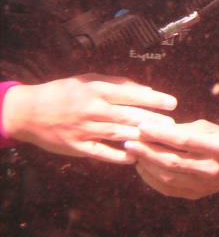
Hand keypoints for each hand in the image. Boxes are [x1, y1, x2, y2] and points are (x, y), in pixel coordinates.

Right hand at [2, 74, 176, 163]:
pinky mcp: (77, 147)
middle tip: (173, 124)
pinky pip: (103, 153)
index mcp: (96, 90)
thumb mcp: (88, 80)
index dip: (154, 99)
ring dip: (142, 138)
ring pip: (119, 134)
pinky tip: (136, 157)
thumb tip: (146, 90)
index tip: (172, 103)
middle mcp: (92, 110)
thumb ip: (118, 84)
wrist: (27, 111)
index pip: (131, 94)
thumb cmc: (63, 92)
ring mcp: (85, 130)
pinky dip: (120, 156)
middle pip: (129, 116)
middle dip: (154, 121)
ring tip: (161, 140)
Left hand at [125, 119, 218, 198]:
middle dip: (147, 151)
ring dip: (146, 165)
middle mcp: (212, 169)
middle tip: (129, 142)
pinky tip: (142, 166)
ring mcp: (204, 185)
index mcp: (218, 148)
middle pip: (172, 162)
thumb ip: (181, 129)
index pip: (184, 140)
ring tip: (134, 153)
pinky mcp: (195, 195)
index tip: (141, 126)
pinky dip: (151, 178)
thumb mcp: (207, 128)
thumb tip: (151, 130)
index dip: (160, 134)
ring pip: (167, 177)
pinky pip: (167, 189)